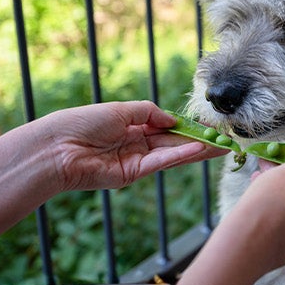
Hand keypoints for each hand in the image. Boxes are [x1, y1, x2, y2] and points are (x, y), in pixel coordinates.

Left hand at [26, 101, 228, 191]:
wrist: (58, 148)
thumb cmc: (83, 123)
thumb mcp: (120, 109)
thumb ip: (149, 113)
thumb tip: (173, 119)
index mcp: (132, 126)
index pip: (166, 127)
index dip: (187, 126)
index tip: (209, 125)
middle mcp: (136, 144)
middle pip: (174, 143)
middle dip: (200, 142)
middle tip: (226, 141)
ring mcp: (135, 161)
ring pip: (172, 155)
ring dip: (197, 151)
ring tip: (222, 148)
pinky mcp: (132, 175)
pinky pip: (160, 163)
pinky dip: (179, 156)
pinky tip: (198, 150)